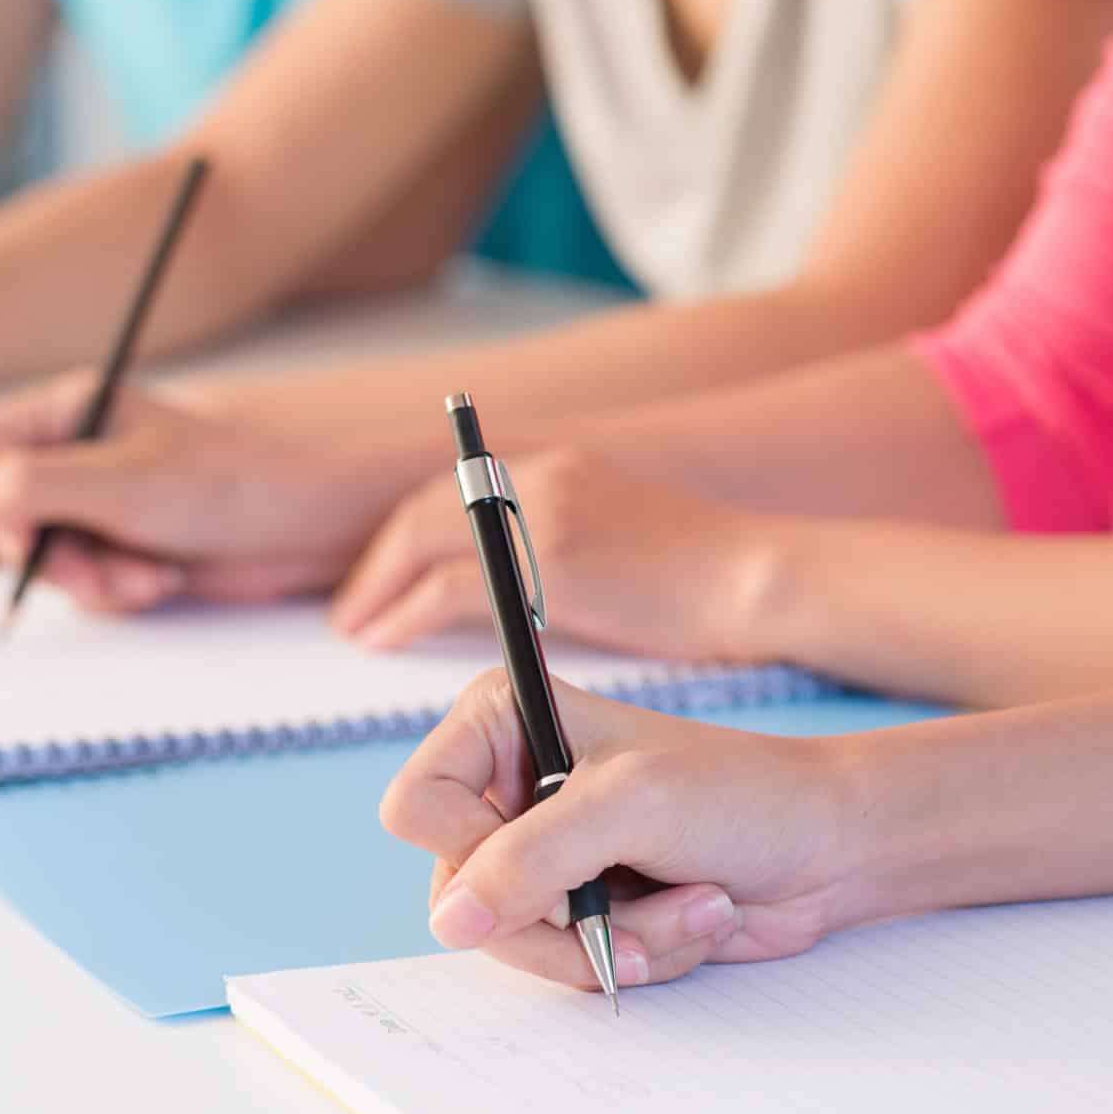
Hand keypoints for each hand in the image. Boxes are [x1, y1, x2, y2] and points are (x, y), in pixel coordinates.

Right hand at [0, 373, 406, 610]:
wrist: (320, 517)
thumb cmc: (238, 477)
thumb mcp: (125, 481)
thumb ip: (32, 489)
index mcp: (69, 411)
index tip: (31, 537)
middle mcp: (79, 453)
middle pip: (6, 519)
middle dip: (53, 559)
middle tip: (104, 573)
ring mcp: (104, 503)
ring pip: (49, 559)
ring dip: (94, 582)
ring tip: (152, 577)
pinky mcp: (132, 545)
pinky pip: (90, 583)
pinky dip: (120, 592)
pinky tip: (164, 581)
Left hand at [333, 447, 781, 659]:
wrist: (763, 579)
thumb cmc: (707, 583)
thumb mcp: (623, 542)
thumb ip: (564, 552)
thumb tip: (524, 595)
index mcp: (555, 471)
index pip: (450, 491)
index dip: (403, 534)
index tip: (377, 573)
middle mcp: (539, 480)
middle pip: (419, 510)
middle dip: (375, 560)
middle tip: (349, 608)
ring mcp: (541, 519)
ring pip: (419, 542)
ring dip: (377, 587)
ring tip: (355, 630)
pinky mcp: (548, 567)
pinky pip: (446, 588)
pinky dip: (405, 614)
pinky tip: (384, 642)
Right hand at [381, 670, 864, 990]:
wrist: (828, 846)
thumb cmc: (741, 794)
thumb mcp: (629, 809)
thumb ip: (529, 860)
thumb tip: (451, 922)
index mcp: (499, 721)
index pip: (416, 805)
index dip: (472, 847)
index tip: (553, 851)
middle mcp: (506, 784)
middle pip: (457, 892)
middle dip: (561, 912)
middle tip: (637, 892)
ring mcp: (539, 851)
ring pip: (510, 939)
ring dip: (610, 939)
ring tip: (685, 903)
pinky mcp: (576, 905)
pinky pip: (561, 962)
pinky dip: (630, 954)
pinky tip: (685, 916)